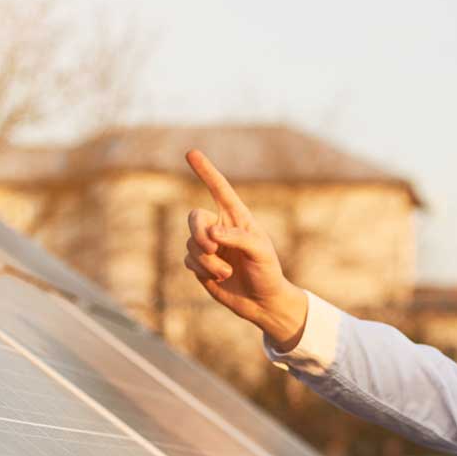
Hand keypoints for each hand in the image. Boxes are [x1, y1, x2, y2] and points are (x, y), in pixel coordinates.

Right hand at [183, 149, 308, 348]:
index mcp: (237, 217)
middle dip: (198, 232)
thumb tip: (212, 233)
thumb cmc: (267, 272)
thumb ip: (238, 238)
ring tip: (227, 273)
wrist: (262, 302)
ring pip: (191, 244)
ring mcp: (208, 246)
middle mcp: (220, 227)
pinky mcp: (200, 264)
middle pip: (194, 218)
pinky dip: (202, 270)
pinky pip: (189, 260)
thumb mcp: (260, 253)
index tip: (191, 153)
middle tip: (211, 246)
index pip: (219, 189)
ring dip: (207, 261)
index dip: (205, 171)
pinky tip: (219, 278)